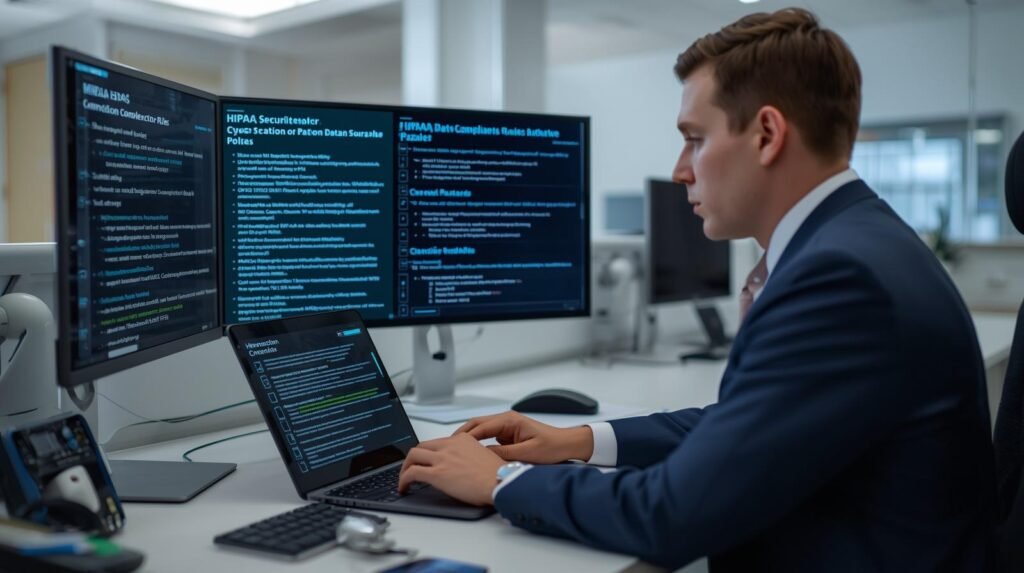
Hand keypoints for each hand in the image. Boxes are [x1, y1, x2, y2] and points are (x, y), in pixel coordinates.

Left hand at [398, 433, 503, 505]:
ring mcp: (442, 458)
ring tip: (404, 479)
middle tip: (411, 468)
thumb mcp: (483, 456)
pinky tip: (403, 488)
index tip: (426, 461)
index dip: (429, 453)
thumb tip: (461, 467)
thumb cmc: (498, 475)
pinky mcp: (437, 473)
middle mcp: (450, 445)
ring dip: (405, 467)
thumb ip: (469, 456)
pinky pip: (412, 473)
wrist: (501, 482)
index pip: (438, 442)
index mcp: (462, 439)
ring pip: (413, 456)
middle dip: (413, 458)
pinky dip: (403, 480)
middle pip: (422, 446)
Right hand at [454, 411, 593, 464]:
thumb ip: (503, 454)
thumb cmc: (553, 447)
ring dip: (468, 441)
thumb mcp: (527, 453)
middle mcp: (505, 420)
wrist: (568, 445)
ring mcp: (506, 427)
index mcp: (509, 420)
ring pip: (480, 431)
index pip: (479, 427)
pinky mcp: (508, 435)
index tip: (451, 447)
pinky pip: (488, 438)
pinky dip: (478, 445)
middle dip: (461, 436)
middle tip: (446, 448)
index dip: (464, 437)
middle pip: (476, 425)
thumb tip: (482, 456)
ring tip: (454, 453)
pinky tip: (472, 457)